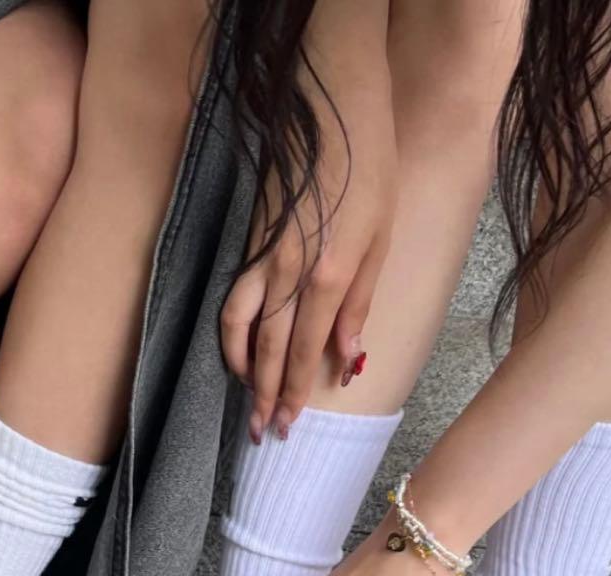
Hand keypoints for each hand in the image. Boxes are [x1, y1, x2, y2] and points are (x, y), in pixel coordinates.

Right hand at [221, 35, 397, 441]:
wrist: (328, 106)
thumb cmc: (368, 165)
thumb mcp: (381, 237)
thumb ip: (360, 303)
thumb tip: (348, 359)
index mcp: (330, 276)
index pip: (303, 353)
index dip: (292, 395)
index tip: (285, 428)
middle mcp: (290, 274)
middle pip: (268, 351)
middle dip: (264, 397)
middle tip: (260, 434)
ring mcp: (264, 259)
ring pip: (241, 330)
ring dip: (240, 371)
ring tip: (244, 399)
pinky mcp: (251, 243)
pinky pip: (234, 299)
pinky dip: (230, 332)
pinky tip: (236, 349)